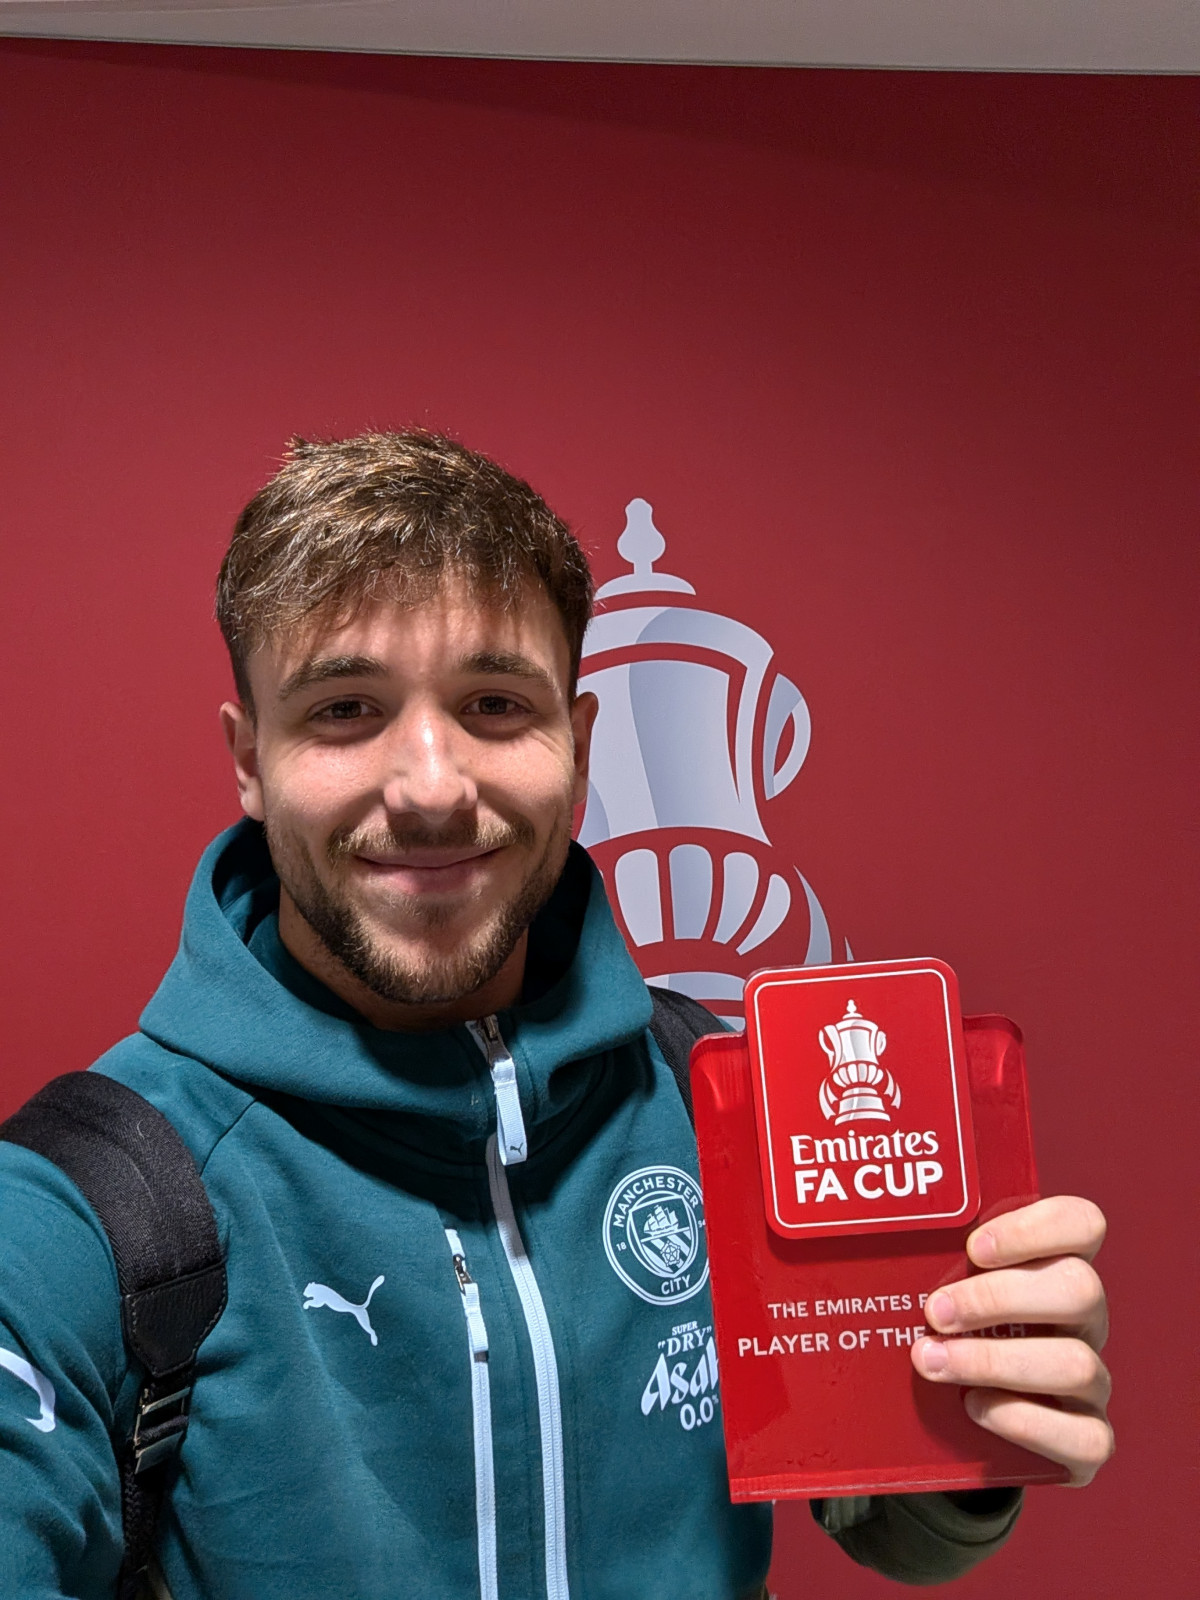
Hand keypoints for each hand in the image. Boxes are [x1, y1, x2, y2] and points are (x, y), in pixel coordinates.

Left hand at [911, 1195, 1112, 1484]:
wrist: (949, 1422)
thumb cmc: (939, 1332)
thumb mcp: (931, 1284)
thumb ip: (918, 1255)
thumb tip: (844, 1224)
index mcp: (1054, 1266)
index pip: (1082, 1224)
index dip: (1037, 1227)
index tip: (973, 1246)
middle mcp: (1082, 1319)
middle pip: (1081, 1288)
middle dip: (997, 1298)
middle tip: (934, 1311)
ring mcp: (1090, 1380)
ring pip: (1077, 1363)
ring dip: (994, 1360)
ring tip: (931, 1361)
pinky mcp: (1088, 1438)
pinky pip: (1087, 1436)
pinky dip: (1024, 1421)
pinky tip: (975, 1408)